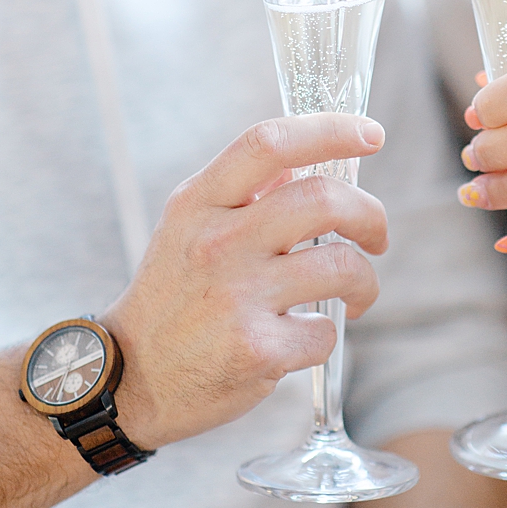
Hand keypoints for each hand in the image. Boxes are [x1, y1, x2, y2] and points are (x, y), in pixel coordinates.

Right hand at [102, 113, 386, 451]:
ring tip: (355, 294)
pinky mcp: (256, 349)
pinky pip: (324, 331)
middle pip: (322, 199)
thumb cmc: (171, 298)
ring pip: (341, 265)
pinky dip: (325, 334)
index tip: (370, 134)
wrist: (130, 378)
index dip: (330, 130)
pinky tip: (302, 337)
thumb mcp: (186, 228)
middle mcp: (216, 242)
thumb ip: (242, 193)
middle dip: (370, 215)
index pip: (268, 142)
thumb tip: (305, 161)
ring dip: (364, 281)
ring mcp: (236, 296)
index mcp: (198, 202)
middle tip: (376, 236)